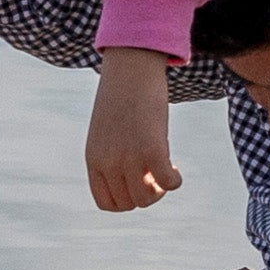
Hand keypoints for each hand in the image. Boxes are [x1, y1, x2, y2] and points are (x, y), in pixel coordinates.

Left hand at [85, 51, 184, 213]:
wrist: (129, 67)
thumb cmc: (120, 97)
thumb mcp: (107, 131)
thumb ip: (112, 156)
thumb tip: (135, 180)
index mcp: (94, 159)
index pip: (107, 203)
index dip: (126, 199)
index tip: (137, 181)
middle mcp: (108, 162)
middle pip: (129, 203)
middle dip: (145, 193)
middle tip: (155, 173)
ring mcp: (129, 157)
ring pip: (146, 198)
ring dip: (159, 189)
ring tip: (164, 169)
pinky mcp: (152, 148)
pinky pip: (167, 183)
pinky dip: (175, 180)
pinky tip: (176, 168)